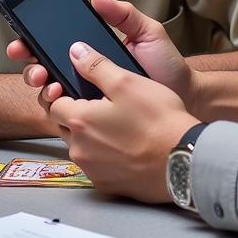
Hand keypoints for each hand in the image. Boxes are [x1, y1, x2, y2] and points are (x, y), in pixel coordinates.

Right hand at [7, 0, 196, 106]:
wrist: (184, 97)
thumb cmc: (166, 65)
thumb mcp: (147, 32)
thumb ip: (124, 14)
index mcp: (94, 50)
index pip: (58, 43)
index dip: (35, 39)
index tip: (24, 36)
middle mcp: (86, 73)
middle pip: (45, 66)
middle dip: (30, 62)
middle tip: (31, 60)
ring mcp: (88, 95)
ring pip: (50, 90)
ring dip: (40, 83)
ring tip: (47, 79)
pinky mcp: (95, 116)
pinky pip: (67, 113)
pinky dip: (57, 106)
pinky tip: (60, 97)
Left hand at [49, 40, 197, 202]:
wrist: (183, 159)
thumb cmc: (158, 120)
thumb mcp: (128, 82)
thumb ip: (96, 66)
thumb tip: (75, 52)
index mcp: (80, 121)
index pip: (54, 104)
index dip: (66, 93)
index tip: (82, 90)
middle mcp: (79, 149)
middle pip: (66, 127)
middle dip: (79, 115)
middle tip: (106, 106)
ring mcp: (93, 170)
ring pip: (82, 147)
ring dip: (93, 136)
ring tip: (121, 126)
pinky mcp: (107, 185)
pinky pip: (98, 166)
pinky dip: (107, 156)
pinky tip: (128, 147)